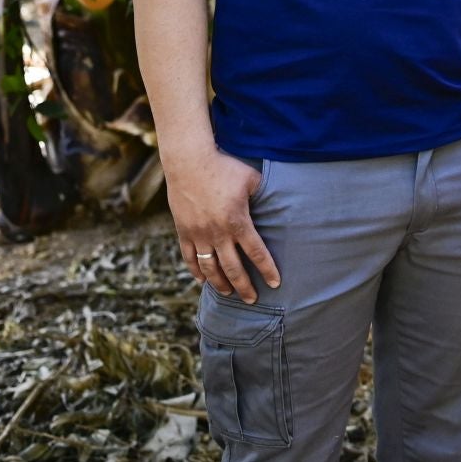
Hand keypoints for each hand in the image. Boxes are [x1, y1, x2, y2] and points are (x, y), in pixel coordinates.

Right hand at [163, 142, 278, 302]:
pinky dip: (196, 271)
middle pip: (233, 267)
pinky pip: (189, 257)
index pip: (256, 252)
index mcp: (238, 221)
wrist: (189, 161)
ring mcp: (198, 234)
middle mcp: (217, 233)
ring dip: (220, 283)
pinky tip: (202, 281)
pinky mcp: (183, 231)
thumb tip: (277, 202)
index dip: (267, 269)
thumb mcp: (252, 179)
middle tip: (253, 300)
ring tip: (229, 293)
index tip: (276, 283)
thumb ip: (263, 195)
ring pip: (210, 267)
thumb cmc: (225, 166)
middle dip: (244, 286)